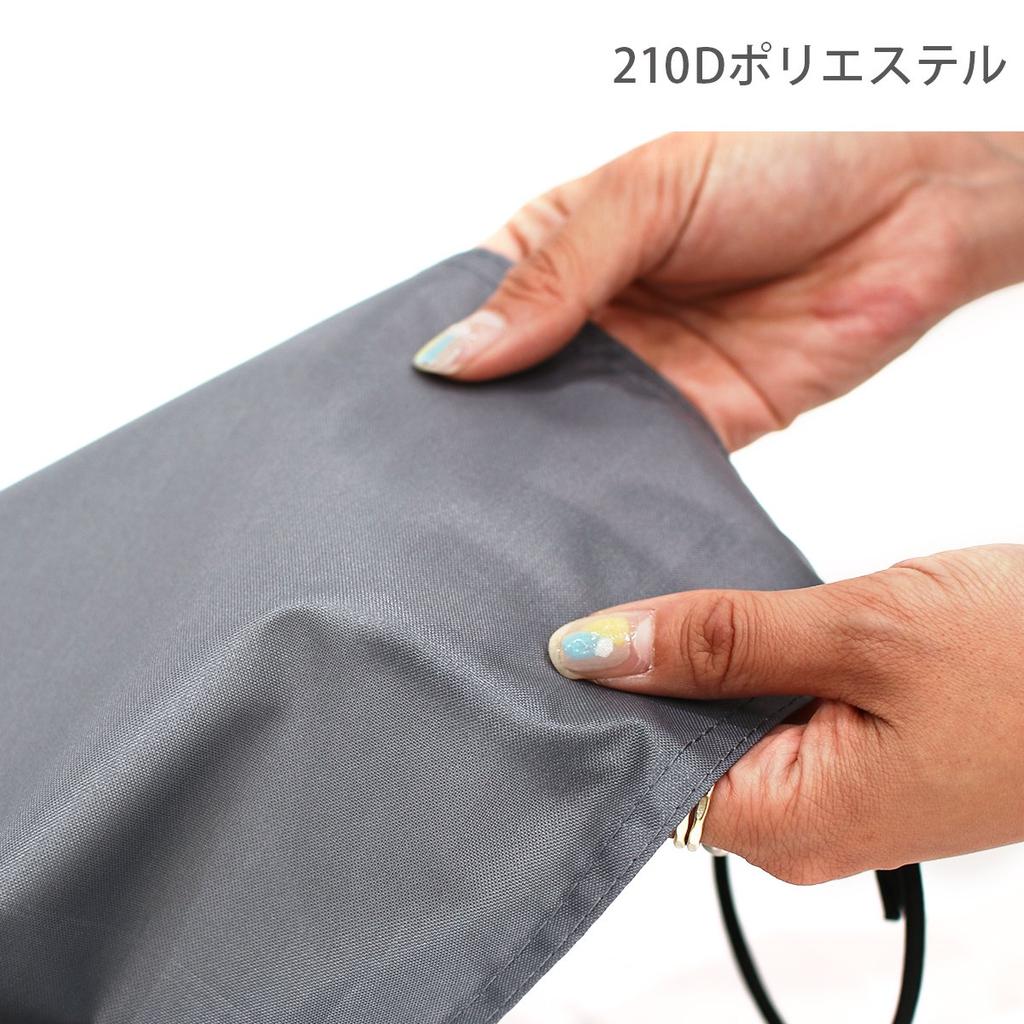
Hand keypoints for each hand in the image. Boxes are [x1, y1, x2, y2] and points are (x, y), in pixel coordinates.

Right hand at [413, 131, 1023, 449]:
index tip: (383, 405)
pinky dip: (602, 488)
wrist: (913, 203)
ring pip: (566, 432)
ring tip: (474, 507)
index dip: (432, 351)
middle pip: (511, 384)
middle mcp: (594, 317)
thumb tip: (455, 353)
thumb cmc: (782, 158)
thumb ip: (553, 279)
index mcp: (563, 246)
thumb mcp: (645, 196)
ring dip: (531, 465)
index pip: (473, 307)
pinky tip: (562, 513)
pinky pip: (635, 464)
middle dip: (473, 426)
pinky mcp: (695, 423)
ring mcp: (641, 373)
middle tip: (417, 476)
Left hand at [546, 544, 1023, 882]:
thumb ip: (722, 641)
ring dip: (695, 665)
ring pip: (720, 727)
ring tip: (652, 596)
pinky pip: (766, 712)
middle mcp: (801, 824)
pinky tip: (724, 619)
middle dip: (639, 679)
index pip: (645, 781)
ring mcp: (830, 790)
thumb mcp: (860, 632)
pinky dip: (742, 664)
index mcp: (790, 821)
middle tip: (591, 597)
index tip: (554, 641)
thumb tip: (595, 649)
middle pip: (676, 753)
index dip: (598, 710)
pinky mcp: (854, 753)